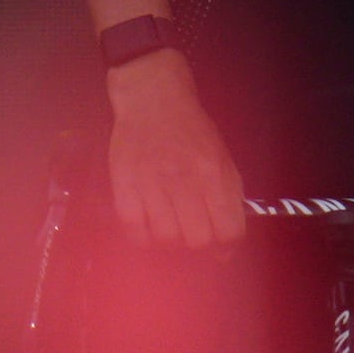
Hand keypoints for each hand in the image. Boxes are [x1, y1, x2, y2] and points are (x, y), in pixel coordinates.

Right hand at [103, 50, 245, 246]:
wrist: (154, 101)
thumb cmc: (194, 131)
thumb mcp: (223, 158)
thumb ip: (228, 194)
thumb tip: (230, 235)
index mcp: (215, 176)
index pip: (228, 229)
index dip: (228, 248)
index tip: (222, 251)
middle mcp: (185, 182)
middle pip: (197, 239)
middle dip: (200, 244)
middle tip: (194, 236)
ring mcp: (152, 184)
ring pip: (166, 237)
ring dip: (172, 242)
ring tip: (172, 230)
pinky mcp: (124, 183)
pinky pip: (133, 227)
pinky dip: (142, 238)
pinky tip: (149, 232)